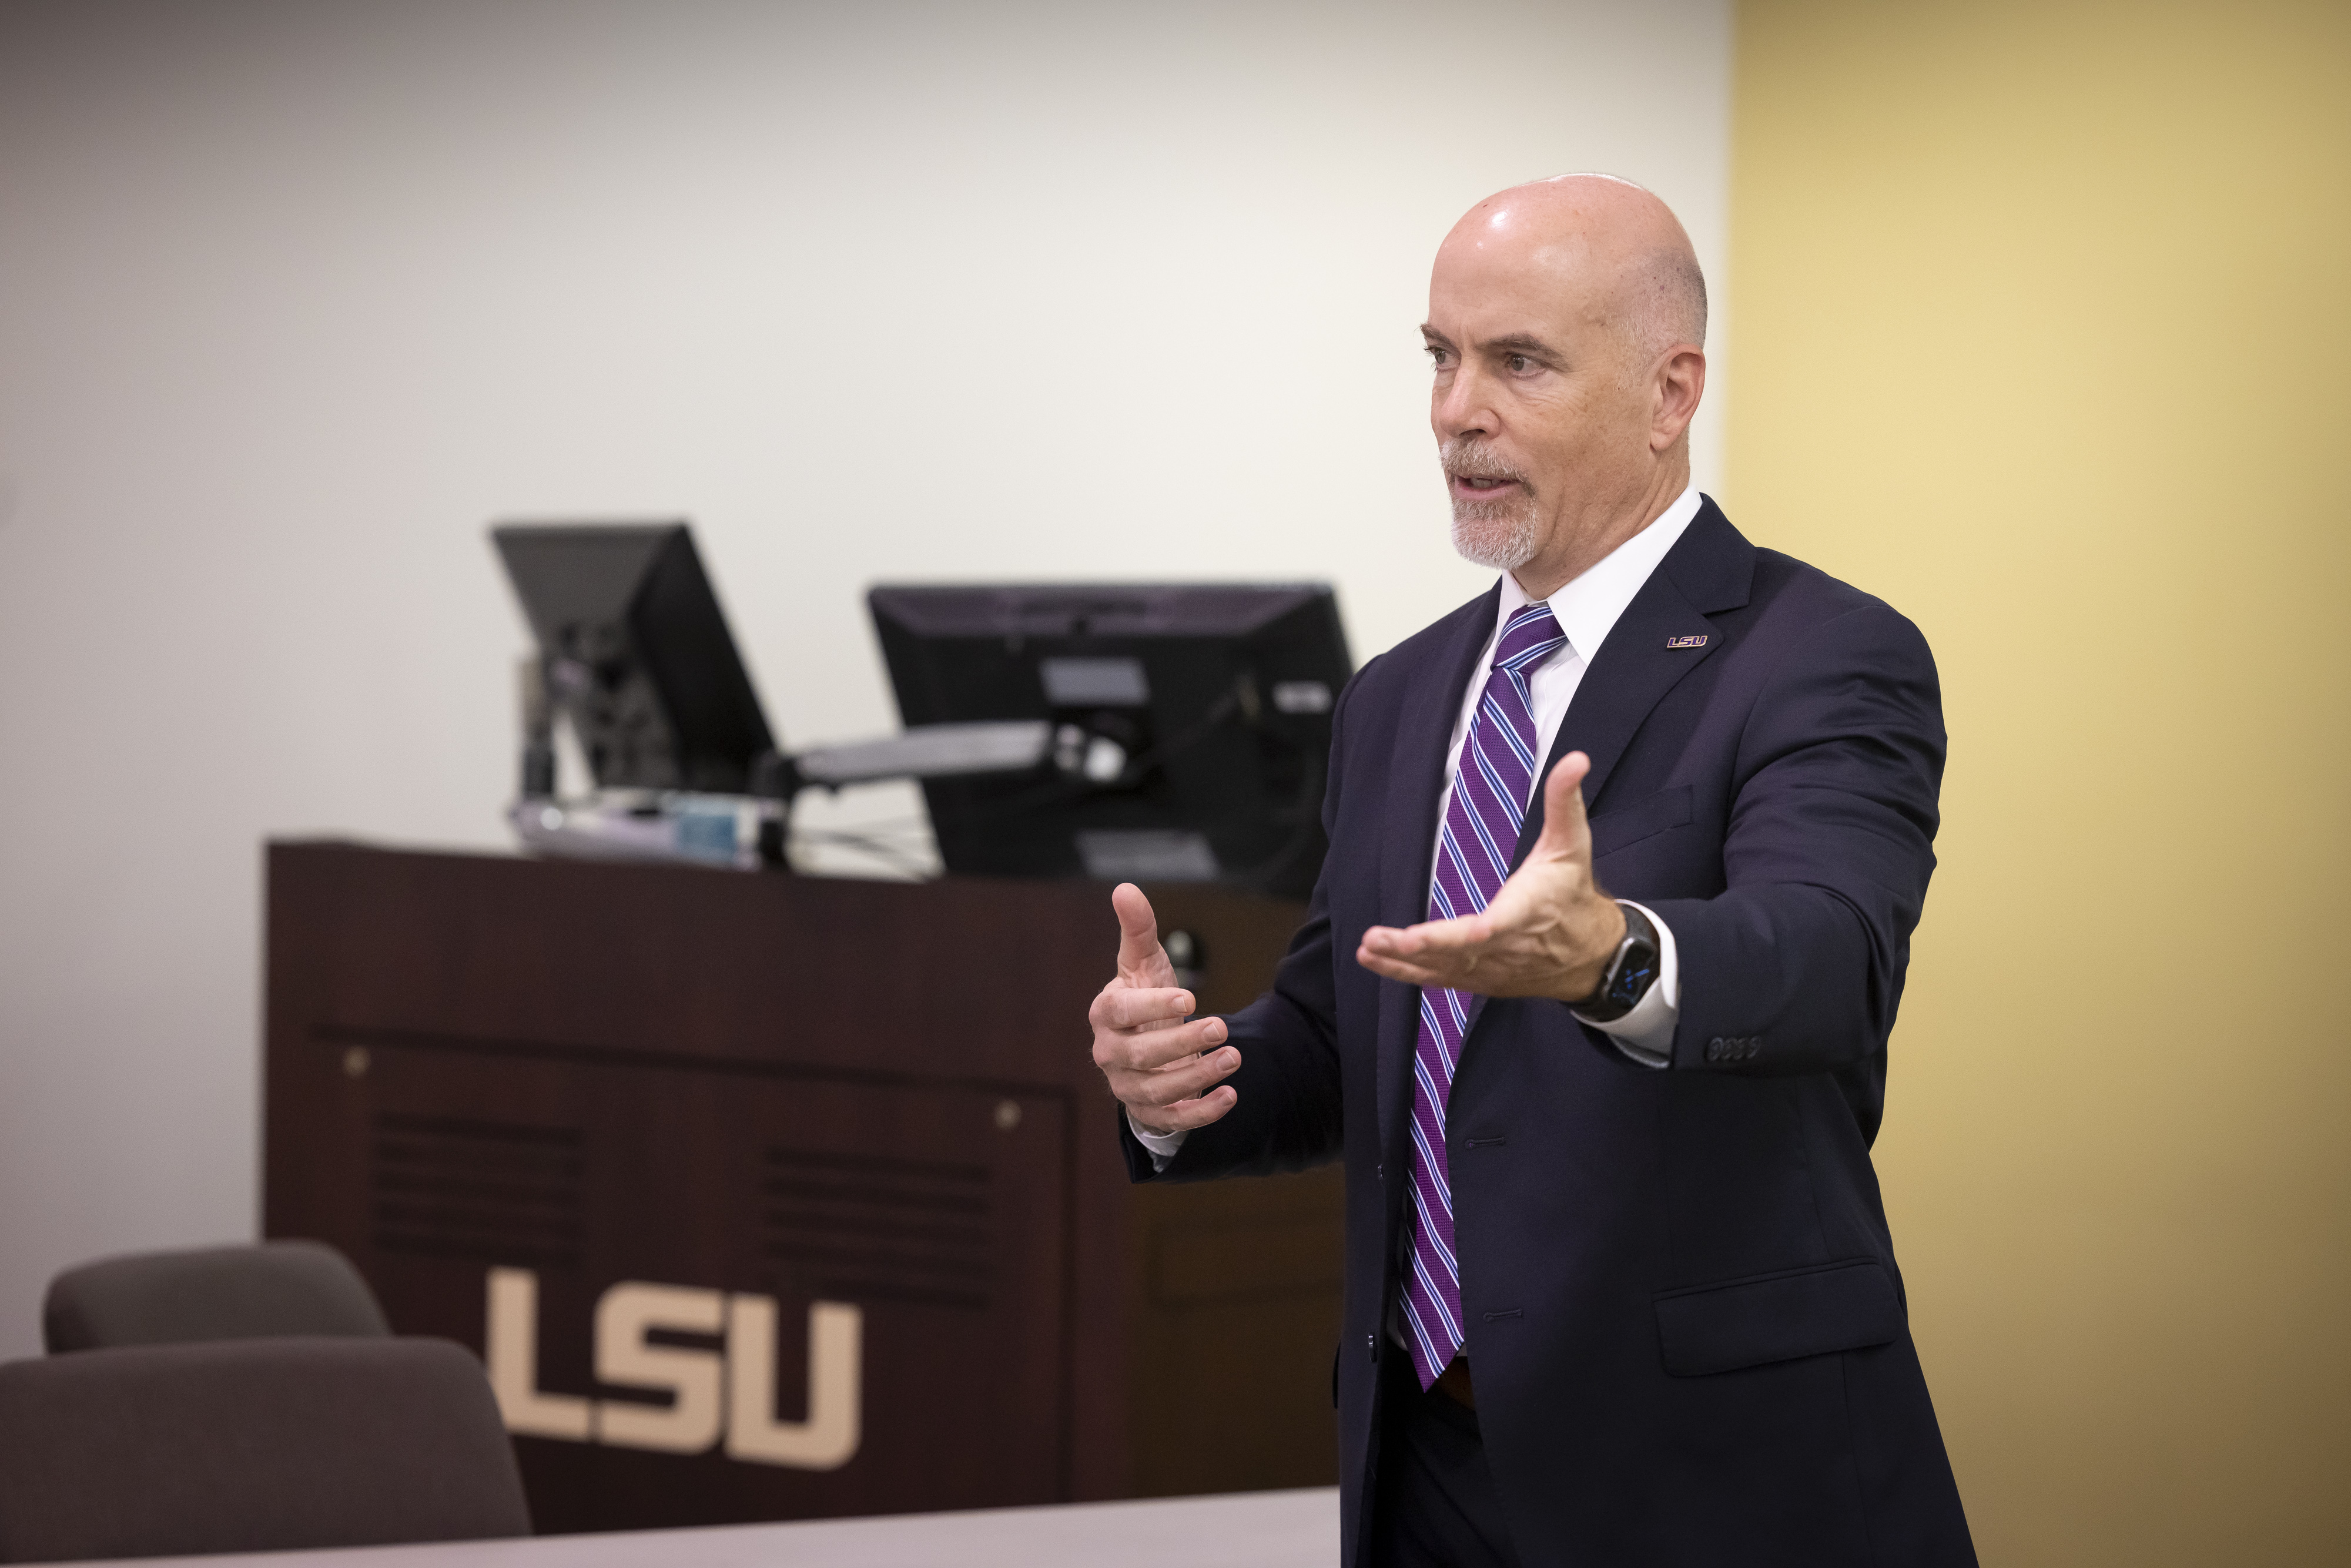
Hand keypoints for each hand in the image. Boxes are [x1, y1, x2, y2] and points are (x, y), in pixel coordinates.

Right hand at [1088, 883, 1239, 1136]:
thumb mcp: (1144, 962)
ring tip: (1234, 1057)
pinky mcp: (1149, 1113)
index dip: (1152, 1007)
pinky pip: (1172, 1119)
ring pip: (1157, 1090)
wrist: (1148, 1046)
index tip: (1191, 998)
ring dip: (1197, 1076)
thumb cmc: (1145, 998)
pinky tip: (1230, 1095)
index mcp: (1105, 1014)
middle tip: (1223, 1027)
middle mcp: (1109, 1054)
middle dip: (1183, 1043)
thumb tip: (1125, 888)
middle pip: (1141, 1055)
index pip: (1120, 1012)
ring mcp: (1127, 1087)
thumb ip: (1138, 928)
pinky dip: (1201, 1112)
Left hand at [1356, 751, 1626, 1000]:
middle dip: (1420, 947)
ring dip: (1402, 961)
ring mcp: (1491, 968)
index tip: (1457, 934)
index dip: (1478, 933)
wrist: (1589, 954)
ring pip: (1443, 968)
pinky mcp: (1479, 979)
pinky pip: (1438, 979)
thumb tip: (1575, 759)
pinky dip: (1405, 973)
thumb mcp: (1572, 843)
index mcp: (1527, 912)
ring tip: (1369, 947)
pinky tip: (1374, 961)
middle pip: (1460, 952)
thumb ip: (1564, 801)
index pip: (1500, 926)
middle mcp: (1507, 946)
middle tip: (1378, 938)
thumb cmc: (1571, 893)